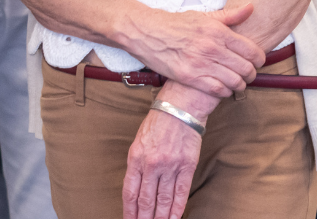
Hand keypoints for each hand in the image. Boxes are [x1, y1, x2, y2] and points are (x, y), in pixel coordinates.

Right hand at [119, 4, 262, 99]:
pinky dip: (225, 91)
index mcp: (218, 32)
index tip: (256, 62)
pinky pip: (218, 90)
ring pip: (235, 82)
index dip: (259, 59)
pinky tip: (222, 87)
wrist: (146, 32)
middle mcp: (212, 48)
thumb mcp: (202, 16)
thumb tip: (250, 8)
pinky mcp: (190, 77)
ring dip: (239, 84)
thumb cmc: (173, 24)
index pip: (252, 51)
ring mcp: (201, 64)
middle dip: (251, 74)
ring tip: (235, 82)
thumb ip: (229, 15)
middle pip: (247, 69)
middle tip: (246, 73)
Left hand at [122, 84, 213, 218]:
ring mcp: (169, 166)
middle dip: (143, 218)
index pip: (130, 192)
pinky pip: (181, 193)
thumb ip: (137, 165)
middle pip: (146, 199)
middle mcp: (151, 164)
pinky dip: (177, 208)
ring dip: (160, 217)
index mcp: (135, 158)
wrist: (179, 108)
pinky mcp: (186, 167)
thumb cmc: (157, 124)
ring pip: (163, 199)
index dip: (129, 211)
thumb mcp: (138, 142)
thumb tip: (136, 189)